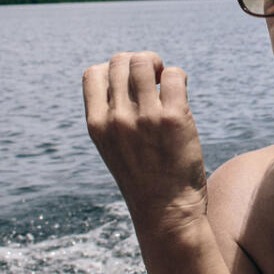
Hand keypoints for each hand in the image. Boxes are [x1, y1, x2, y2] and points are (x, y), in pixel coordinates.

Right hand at [83, 51, 208, 236]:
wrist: (167, 212)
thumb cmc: (143, 178)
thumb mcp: (113, 147)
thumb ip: (113, 114)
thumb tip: (130, 73)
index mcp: (96, 125)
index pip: (93, 73)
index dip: (112, 69)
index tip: (128, 84)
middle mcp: (117, 118)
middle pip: (121, 60)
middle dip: (139, 63)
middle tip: (153, 81)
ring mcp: (145, 117)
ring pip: (145, 61)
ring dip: (158, 66)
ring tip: (165, 83)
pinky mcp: (174, 118)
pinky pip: (174, 75)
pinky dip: (177, 77)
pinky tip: (180, 94)